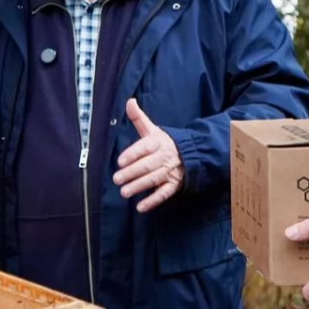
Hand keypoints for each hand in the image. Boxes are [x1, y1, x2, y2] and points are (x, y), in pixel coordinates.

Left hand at [112, 98, 183, 212]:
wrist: (191, 153)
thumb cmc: (165, 142)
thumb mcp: (153, 129)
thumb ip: (139, 118)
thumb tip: (129, 101)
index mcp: (159, 141)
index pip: (144, 147)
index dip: (132, 154)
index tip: (120, 161)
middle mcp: (165, 156)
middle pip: (147, 165)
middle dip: (132, 172)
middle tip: (117, 179)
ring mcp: (170, 171)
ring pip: (154, 179)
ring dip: (139, 186)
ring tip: (124, 192)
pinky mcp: (174, 184)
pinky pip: (164, 193)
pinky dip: (153, 201)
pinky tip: (141, 207)